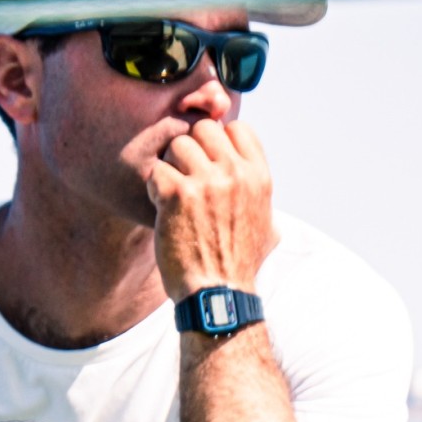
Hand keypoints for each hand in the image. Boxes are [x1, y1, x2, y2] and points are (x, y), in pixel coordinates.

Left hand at [145, 119, 274, 300]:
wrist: (218, 293)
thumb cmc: (239, 264)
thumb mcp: (267, 226)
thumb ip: (261, 199)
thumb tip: (260, 188)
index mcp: (259, 177)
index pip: (238, 128)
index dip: (218, 141)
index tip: (209, 163)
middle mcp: (236, 174)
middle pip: (203, 129)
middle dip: (191, 149)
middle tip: (185, 177)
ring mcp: (207, 182)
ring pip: (177, 145)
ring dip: (170, 166)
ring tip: (173, 193)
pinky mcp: (177, 195)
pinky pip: (156, 170)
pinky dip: (154, 186)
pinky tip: (161, 206)